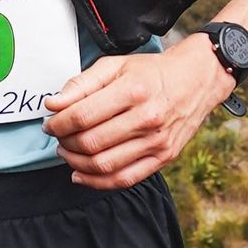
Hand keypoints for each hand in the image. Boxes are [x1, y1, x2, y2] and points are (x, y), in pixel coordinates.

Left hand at [43, 37, 232, 190]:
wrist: (197, 80)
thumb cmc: (152, 72)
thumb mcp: (115, 66)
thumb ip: (81, 84)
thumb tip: (53, 105)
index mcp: (133, 91)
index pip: (82, 116)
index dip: (58, 123)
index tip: (50, 123)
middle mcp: (147, 118)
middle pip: (90, 142)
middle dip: (65, 143)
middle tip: (58, 137)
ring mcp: (157, 142)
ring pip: (104, 165)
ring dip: (76, 163)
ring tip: (68, 152)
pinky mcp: (164, 157)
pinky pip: (124, 179)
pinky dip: (97, 182)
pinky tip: (80, 174)